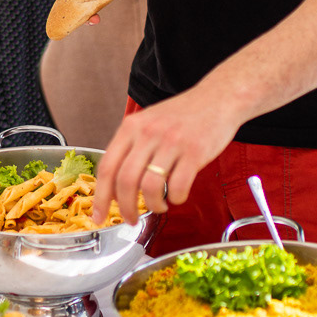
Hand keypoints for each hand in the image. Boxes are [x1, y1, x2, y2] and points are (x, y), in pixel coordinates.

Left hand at [93, 83, 245, 223]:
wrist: (218, 98)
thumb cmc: (183, 114)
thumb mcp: (149, 121)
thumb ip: (132, 147)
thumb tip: (116, 186)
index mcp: (132, 126)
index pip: (107, 167)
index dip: (101, 197)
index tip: (99, 215)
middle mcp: (148, 132)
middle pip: (125, 181)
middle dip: (126, 208)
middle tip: (131, 219)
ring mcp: (172, 141)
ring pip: (150, 186)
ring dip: (153, 205)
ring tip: (159, 206)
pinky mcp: (195, 151)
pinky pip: (178, 186)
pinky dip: (175, 199)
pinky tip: (177, 195)